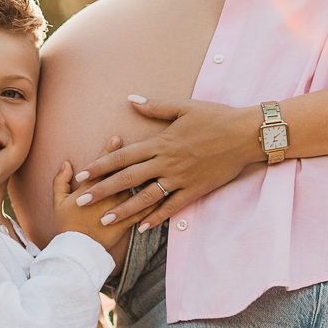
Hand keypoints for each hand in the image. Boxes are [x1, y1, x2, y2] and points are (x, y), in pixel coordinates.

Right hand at [51, 136, 160, 250]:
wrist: (76, 251)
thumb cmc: (66, 226)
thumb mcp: (58, 202)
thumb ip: (61, 181)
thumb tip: (67, 164)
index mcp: (89, 189)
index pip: (101, 166)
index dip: (109, 151)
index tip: (117, 138)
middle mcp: (106, 196)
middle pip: (121, 173)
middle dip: (131, 158)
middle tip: (143, 145)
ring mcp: (117, 209)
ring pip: (134, 189)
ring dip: (147, 176)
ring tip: (156, 164)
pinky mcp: (127, 223)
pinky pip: (143, 210)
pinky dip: (154, 201)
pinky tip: (164, 190)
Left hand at [69, 95, 260, 231]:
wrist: (246, 135)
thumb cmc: (215, 117)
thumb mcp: (184, 107)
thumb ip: (155, 106)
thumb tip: (131, 99)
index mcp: (161, 142)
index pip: (123, 156)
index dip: (100, 166)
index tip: (81, 175)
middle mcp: (167, 162)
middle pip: (128, 179)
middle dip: (102, 191)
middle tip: (80, 202)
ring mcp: (181, 179)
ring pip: (146, 197)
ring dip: (124, 210)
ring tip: (105, 220)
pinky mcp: (195, 190)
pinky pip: (172, 207)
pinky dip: (157, 218)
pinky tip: (142, 228)